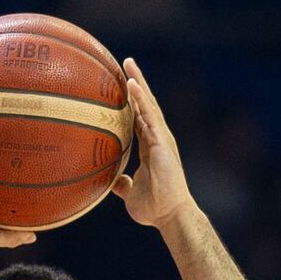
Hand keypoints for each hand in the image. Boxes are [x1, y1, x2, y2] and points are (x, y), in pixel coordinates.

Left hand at [111, 60, 193, 229]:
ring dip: (138, 83)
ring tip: (128, 63)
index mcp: (150, 147)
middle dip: (136, 83)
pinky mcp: (163, 142)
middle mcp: (157, 138)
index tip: (121, 85)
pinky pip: (150, 116)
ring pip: (148, 105)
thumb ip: (122, 184)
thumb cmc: (154, 208)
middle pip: (145, 105)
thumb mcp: (130, 193)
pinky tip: (131, 84)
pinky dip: (141, 99)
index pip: (139, 118)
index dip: (131, 101)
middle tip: (125, 63)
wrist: (170, 216)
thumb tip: (110, 181)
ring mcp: (161, 138)